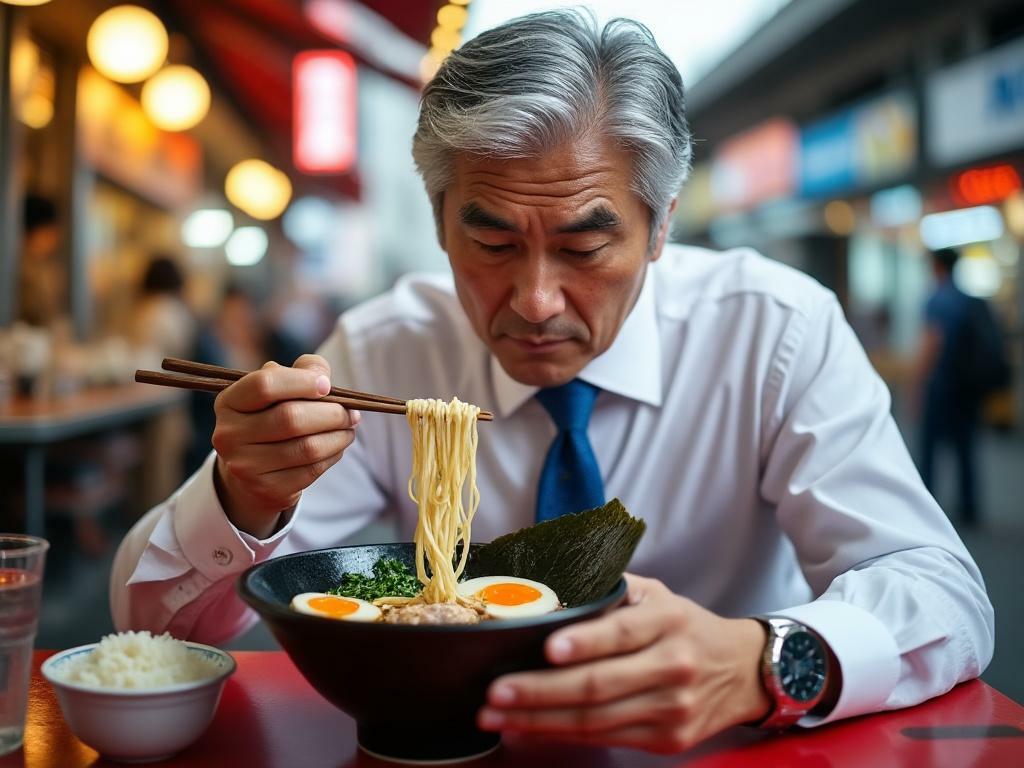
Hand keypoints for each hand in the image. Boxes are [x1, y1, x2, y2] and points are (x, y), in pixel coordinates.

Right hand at [211, 354, 359, 537]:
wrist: (252, 471)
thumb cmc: (272, 417)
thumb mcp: (280, 388)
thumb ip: (304, 370)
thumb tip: (322, 376)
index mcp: (228, 402)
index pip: (264, 384)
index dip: (301, 381)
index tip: (326, 385)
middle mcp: (229, 435)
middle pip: (291, 418)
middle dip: (331, 413)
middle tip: (350, 411)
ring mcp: (246, 467)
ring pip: (307, 447)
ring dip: (339, 435)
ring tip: (349, 427)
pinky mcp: (268, 490)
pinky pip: (313, 469)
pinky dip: (333, 454)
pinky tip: (337, 445)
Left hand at [478, 574, 770, 753]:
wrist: (743, 671)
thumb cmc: (684, 625)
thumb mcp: (654, 595)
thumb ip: (608, 592)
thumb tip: (548, 593)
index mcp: (667, 620)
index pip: (621, 633)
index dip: (584, 642)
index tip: (547, 647)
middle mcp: (673, 665)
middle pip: (599, 685)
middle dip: (540, 691)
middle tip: (495, 691)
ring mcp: (671, 707)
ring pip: (595, 719)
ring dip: (538, 720)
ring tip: (495, 714)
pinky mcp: (667, 739)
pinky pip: (605, 738)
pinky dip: (561, 735)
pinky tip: (528, 728)